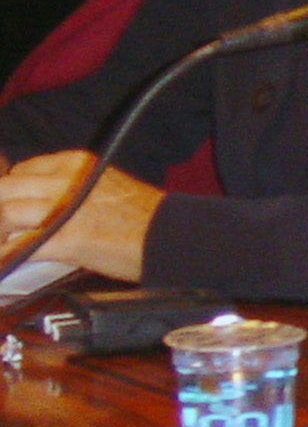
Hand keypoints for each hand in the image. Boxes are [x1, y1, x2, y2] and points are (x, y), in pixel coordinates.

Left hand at [0, 150, 158, 282]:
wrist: (172, 237)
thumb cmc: (145, 216)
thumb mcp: (104, 183)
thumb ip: (70, 186)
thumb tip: (39, 203)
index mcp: (76, 164)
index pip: (22, 170)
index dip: (10, 192)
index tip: (10, 206)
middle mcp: (66, 181)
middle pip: (6, 189)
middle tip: (3, 228)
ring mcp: (64, 210)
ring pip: (6, 214)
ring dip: (0, 233)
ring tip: (6, 245)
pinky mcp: (64, 241)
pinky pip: (19, 248)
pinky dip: (8, 257)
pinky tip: (7, 262)